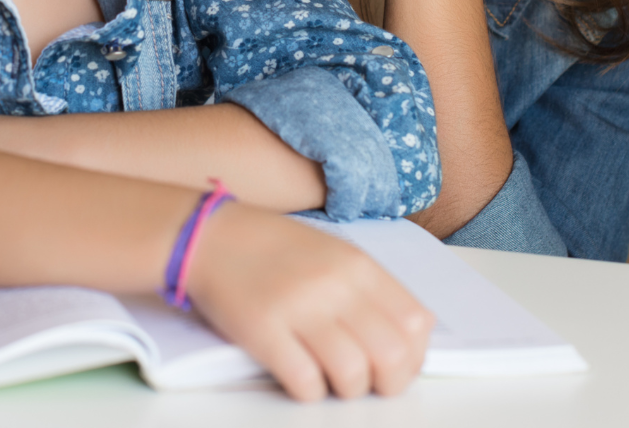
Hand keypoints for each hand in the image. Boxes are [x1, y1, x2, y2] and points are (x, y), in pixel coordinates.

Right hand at [187, 204, 432, 400]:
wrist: (213, 236)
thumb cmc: (275, 248)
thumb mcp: (333, 253)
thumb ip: (371, 289)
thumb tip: (410, 337)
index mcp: (357, 264)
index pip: (415, 323)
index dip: (413, 356)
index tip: (396, 365)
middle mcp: (334, 284)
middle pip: (392, 355)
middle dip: (387, 382)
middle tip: (368, 382)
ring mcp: (299, 308)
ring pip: (353, 375)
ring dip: (347, 389)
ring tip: (331, 378)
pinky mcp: (264, 331)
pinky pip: (306, 383)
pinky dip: (310, 391)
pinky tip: (301, 375)